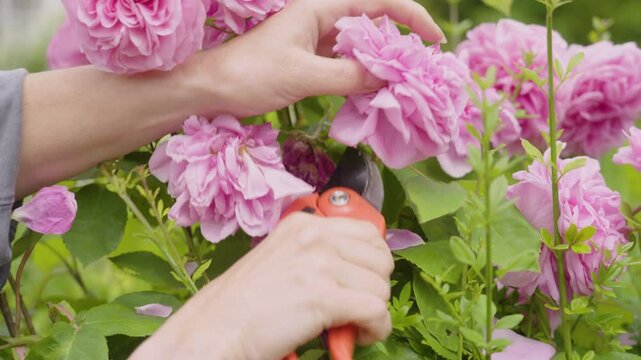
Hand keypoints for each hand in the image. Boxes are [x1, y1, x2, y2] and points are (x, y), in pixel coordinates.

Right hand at [130, 213, 394, 359]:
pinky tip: (356, 336)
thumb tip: (357, 268)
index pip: (368, 232)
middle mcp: (314, 237)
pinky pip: (375, 311)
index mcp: (304, 225)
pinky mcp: (323, 297)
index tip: (364, 282)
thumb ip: (316, 254)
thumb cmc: (243, 304)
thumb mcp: (281, 259)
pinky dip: (374, 329)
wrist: (215, 330)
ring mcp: (319, 264)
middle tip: (358, 307)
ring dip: (374, 311)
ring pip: (380, 287)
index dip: (374, 262)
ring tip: (351, 325)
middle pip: (381, 259)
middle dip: (376, 287)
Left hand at [189, 0, 444, 116]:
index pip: (377, 3)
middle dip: (400, 44)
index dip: (410, 16)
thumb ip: (348, 76)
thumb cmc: (251, 74)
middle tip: (421, 71)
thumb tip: (388, 79)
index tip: (433, 40)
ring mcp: (316, 42)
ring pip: (360, 48)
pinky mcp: (310, 63)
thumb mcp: (303, 75)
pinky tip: (374, 94)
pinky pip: (346, 67)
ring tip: (404, 85)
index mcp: (320, 9)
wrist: (212, 88)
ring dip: (382, 64)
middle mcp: (322, 20)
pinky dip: (362, 79)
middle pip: (373, 24)